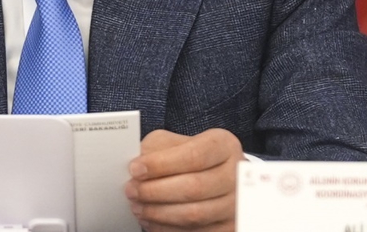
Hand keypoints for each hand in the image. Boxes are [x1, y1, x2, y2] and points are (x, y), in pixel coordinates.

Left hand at [124, 128, 244, 230]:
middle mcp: (236, 174)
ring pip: (194, 214)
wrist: (214, 175)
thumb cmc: (188, 156)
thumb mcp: (172, 143)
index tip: (135, 169)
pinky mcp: (230, 227)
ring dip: (159, 213)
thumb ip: (155, 150)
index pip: (194, 155)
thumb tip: (136, 169)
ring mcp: (236, 203)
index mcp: (223, 145)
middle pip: (194, 187)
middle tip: (130, 191)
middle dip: (155, 191)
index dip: (161, 164)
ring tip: (137, 207)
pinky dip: (168, 229)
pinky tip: (151, 221)